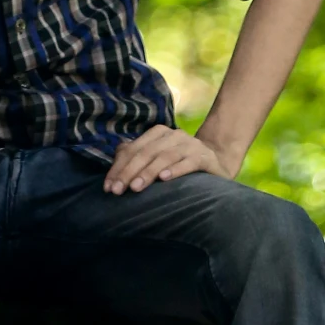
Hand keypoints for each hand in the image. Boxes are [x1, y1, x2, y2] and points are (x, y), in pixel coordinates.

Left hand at [103, 127, 232, 195]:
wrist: (217, 162)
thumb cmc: (180, 164)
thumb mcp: (158, 159)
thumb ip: (138, 157)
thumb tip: (115, 162)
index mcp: (157, 134)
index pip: (132, 149)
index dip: (118, 168)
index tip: (108, 187)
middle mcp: (172, 135)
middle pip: (145, 153)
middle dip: (129, 172)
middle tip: (117, 191)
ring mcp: (189, 144)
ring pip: (164, 157)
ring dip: (148, 172)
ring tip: (136, 187)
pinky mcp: (204, 157)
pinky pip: (188, 162)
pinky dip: (175, 169)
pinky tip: (165, 179)